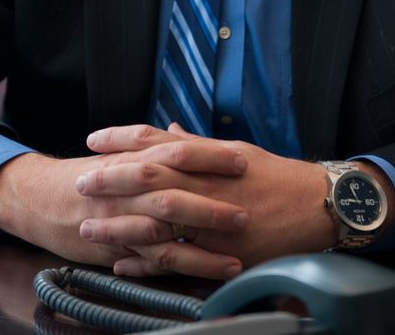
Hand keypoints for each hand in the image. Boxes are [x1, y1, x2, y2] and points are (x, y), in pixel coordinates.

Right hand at [0, 132, 247, 277]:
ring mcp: (126, 217)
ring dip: (208, 232)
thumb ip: (153, 146)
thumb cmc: (87, 175)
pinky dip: (190, 265)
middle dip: (214, 192)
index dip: (210, 155)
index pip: (177, 151)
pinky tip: (218, 270)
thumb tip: (182, 134)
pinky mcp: (122, 248)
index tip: (242, 158)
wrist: (41, 198)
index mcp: (134, 158)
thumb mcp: (120, 155)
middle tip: (249, 197)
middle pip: (177, 185)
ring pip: (170, 225)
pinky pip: (159, 259)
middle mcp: (131, 186)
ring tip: (242, 239)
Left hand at [77, 123, 339, 278]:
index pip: (156, 140)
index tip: (93, 139)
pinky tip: (123, 266)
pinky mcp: (221, 249)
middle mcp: (206, 182)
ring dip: (121, 225)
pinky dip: (148, 263)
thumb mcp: (235, 150)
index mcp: (207, 156)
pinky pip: (179, 258)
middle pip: (150, 176)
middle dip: (111, 178)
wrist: (314, 205)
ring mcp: (212, 216)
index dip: (121, 138)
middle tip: (80, 181)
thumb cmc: (276, 175)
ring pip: (157, 220)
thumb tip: (168, 128)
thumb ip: (197, 144)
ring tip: (89, 228)